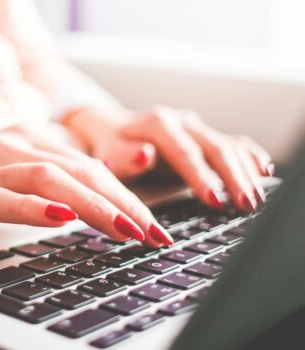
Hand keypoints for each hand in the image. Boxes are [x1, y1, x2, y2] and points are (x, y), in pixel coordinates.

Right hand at [0, 126, 172, 245]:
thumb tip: (85, 207)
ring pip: (50, 179)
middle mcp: (12, 147)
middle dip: (124, 203)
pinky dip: (33, 207)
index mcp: (26, 141)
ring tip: (125, 229)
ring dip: (93, 205)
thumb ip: (41, 183)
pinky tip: (59, 217)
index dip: (127, 195)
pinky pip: (3, 199)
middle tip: (154, 234)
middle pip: (80, 170)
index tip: (154, 225)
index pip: (89, 166)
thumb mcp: (2, 174)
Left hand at [66, 106, 273, 211]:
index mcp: (158, 124)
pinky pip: (234, 143)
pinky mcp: (205, 136)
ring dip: (245, 173)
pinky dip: (250, 157)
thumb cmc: (110, 146)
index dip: (200, 176)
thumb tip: (145, 155)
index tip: (213, 200)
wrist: (112, 128)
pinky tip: (264, 172)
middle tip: (245, 205)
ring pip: (228, 147)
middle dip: (232, 178)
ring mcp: (197, 128)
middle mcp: (182, 122)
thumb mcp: (108, 152)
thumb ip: (124, 157)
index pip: (184, 152)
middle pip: (214, 148)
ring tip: (254, 200)